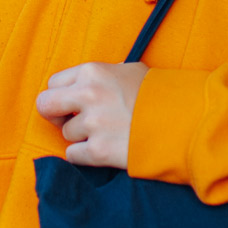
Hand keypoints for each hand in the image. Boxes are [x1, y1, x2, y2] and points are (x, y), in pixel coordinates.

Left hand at [34, 62, 148, 167]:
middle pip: (45, 105)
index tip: (72, 103)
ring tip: (106, 134)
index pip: (53, 83)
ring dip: (81, 137)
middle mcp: (88, 95)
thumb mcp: (128, 71)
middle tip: (68, 120)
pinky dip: (85, 155)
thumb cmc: (158, 95)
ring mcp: (93, 124)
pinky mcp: (99, 151)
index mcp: (92, 71)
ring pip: (65, 134)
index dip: (62, 95)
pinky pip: (73, 155)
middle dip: (53, 115)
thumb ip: (100, 76)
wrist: (183, 122)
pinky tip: (104, 149)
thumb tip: (82, 84)